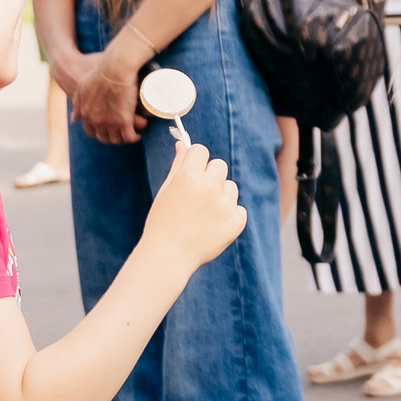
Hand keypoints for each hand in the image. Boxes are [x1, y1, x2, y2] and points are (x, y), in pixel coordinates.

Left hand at [67, 51, 145, 143]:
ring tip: (131, 133)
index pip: (91, 132)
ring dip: (123, 138)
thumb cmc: (100, 73)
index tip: (107, 130)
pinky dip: (134, 137)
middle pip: (104, 138)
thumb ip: (77, 103)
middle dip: (112, 137)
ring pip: (117, 140)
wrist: (115, 68)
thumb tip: (74, 118)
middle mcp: (96, 121)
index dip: (100, 133)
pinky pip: (129, 137)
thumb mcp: (83, 87)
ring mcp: (110, 122)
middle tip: (121, 132)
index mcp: (86, 114)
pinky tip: (138, 134)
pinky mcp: (124, 121)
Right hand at [142, 139, 246, 267]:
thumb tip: (183, 144)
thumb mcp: (166, 190)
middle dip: (210, 176)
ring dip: (220, 196)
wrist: (168, 256)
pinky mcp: (237, 221)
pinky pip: (238, 208)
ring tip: (202, 215)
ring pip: (230, 187)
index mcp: (189, 176)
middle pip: (219, 165)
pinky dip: (228, 215)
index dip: (195, 160)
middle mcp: (210, 187)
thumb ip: (178, 165)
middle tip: (196, 196)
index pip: (201, 151)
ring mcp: (226, 204)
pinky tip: (211, 227)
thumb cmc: (162, 222)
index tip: (192, 170)